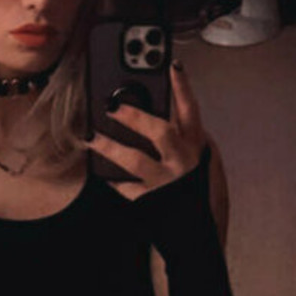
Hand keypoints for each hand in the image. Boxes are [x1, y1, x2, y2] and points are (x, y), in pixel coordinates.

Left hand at [87, 62, 207, 200]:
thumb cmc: (202, 190)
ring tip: (92, 137)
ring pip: (135, 160)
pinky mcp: (151, 201)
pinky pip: (127, 187)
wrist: (202, 231)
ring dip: (110, 147)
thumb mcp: (204, 158)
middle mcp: (182, 161)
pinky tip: (99, 171)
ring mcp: (166, 182)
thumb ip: (186, 136)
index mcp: (196, 145)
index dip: (182, 86)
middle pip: (160, 132)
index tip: (171, 65)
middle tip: (112, 106)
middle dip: (135, 117)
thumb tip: (163, 112)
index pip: (190, 110)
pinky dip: (112, 179)